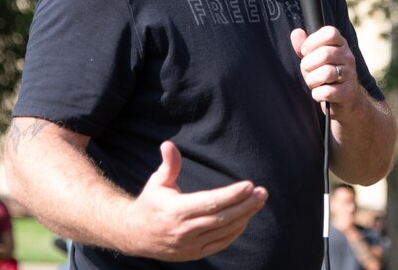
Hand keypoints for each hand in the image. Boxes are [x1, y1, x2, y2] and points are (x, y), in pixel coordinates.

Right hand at [122, 141, 267, 260]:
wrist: (135, 235)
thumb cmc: (151, 203)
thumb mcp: (157, 182)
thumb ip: (168, 164)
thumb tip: (168, 144)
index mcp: (176, 210)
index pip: (210, 202)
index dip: (232, 194)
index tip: (250, 185)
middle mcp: (184, 230)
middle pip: (222, 217)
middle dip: (245, 204)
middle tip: (263, 192)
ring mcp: (190, 244)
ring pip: (224, 231)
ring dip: (245, 216)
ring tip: (259, 202)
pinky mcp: (194, 253)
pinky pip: (220, 243)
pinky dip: (235, 231)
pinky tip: (246, 218)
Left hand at [290, 26, 360, 112]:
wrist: (346, 97)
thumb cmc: (326, 73)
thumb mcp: (314, 57)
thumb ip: (305, 45)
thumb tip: (296, 32)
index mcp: (340, 44)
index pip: (330, 33)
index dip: (312, 41)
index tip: (305, 51)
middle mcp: (348, 57)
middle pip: (325, 54)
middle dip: (308, 64)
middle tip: (307, 70)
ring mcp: (350, 74)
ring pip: (327, 73)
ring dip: (312, 79)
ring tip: (312, 82)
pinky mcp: (348, 92)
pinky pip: (328, 92)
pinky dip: (317, 94)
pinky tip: (318, 93)